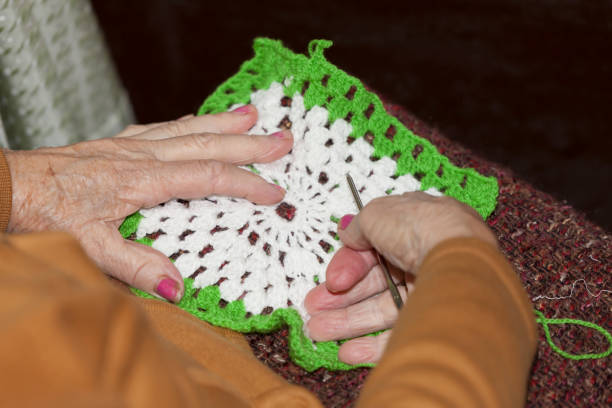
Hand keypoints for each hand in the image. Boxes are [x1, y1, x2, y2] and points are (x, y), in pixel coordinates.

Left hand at [5, 105, 292, 301]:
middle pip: (206, 145)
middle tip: (284, 139)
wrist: (8, 187)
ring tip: (251, 114)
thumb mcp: (88, 247)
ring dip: (222, 122)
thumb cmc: (44, 213)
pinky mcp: (114, 145)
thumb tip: (177, 287)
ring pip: (186, 129)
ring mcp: (127, 146)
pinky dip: (186, 123)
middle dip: (249, 142)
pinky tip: (193, 122)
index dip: (246, 185)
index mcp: (142, 180)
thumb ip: (134, 266)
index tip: (276, 193)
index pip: (207, 178)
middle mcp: (140, 156)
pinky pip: (161, 128)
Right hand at [304, 192, 495, 363]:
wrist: (458, 260)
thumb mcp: (377, 213)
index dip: (348, 265)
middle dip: (340, 298)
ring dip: (347, 322)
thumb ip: (358, 225)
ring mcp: (431, 293)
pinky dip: (372, 346)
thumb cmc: (418, 227)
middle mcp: (424, 261)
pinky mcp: (436, 324)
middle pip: (374, 283)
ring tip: (317, 331)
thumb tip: (346, 233)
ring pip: (382, 311)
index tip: (330, 280)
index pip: (373, 250)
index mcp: (414, 230)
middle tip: (313, 310)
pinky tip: (347, 352)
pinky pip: (401, 336)